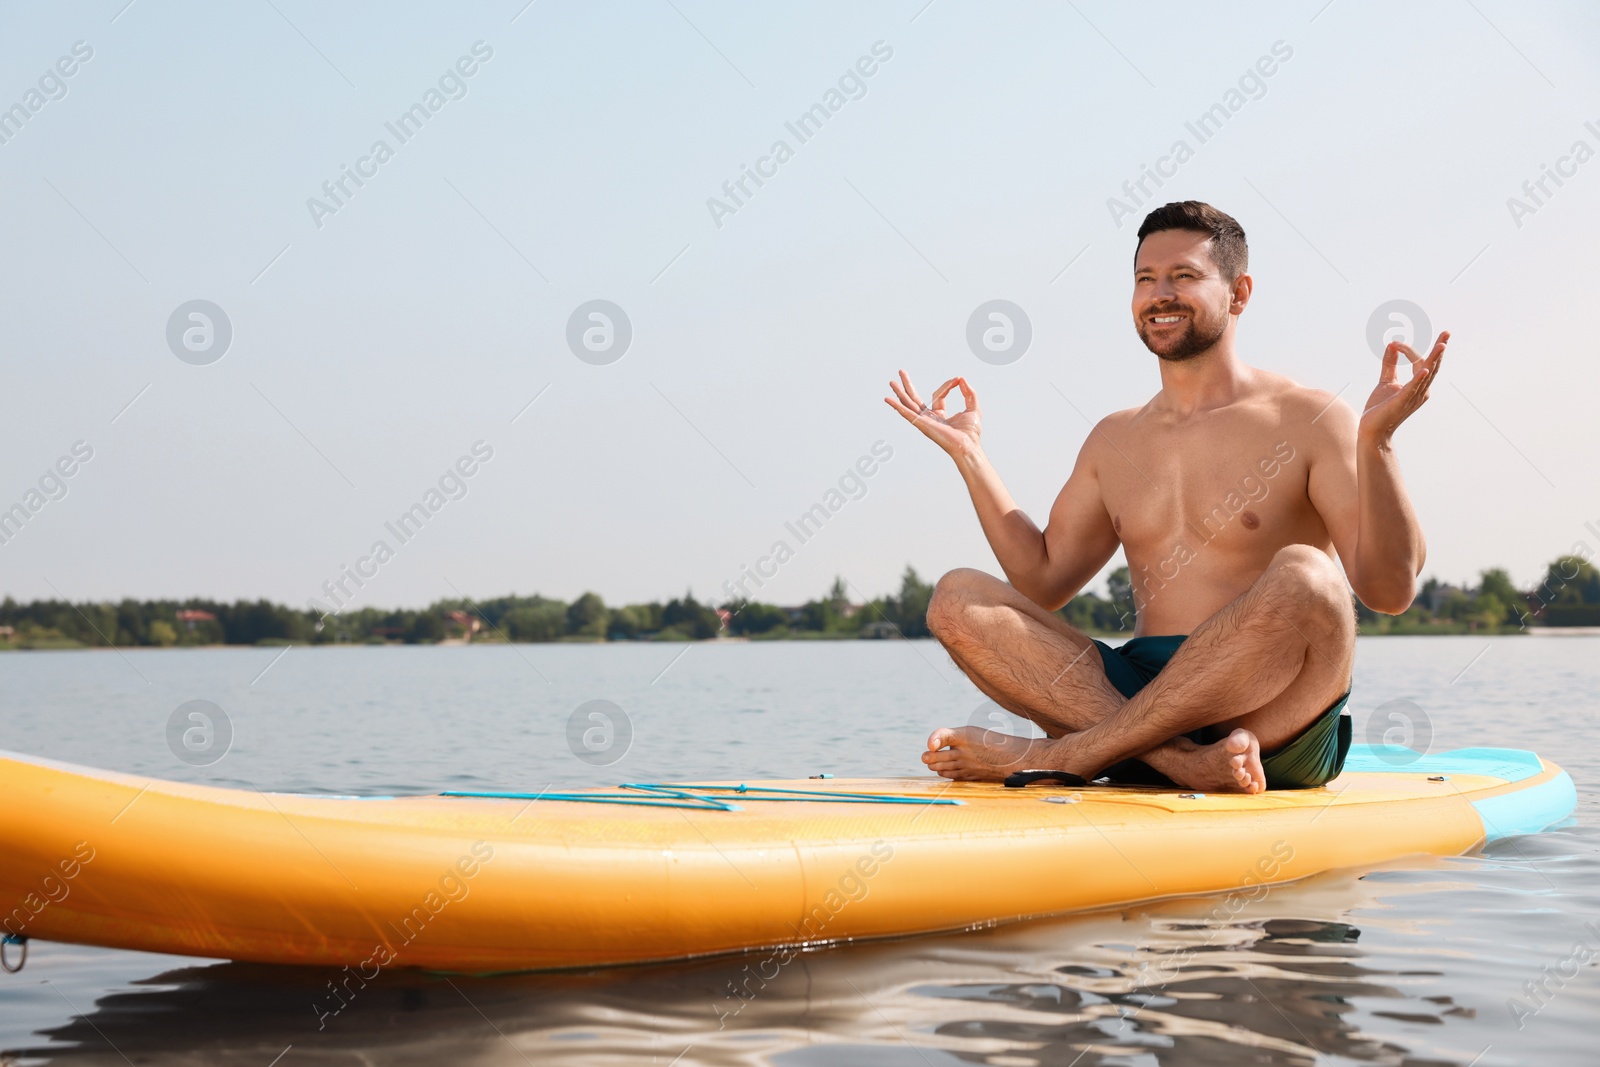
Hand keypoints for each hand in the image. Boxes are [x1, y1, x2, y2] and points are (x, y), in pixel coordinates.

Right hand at [885, 370, 981, 456]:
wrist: (968, 446)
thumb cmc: (971, 434)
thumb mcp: (973, 408)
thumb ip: (969, 393)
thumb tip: (962, 379)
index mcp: (939, 415)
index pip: (938, 394)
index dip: (948, 385)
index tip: (958, 380)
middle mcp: (929, 418)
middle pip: (914, 398)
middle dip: (908, 385)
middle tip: (901, 372)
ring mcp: (924, 421)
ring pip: (908, 404)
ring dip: (899, 392)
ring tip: (891, 382)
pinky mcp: (921, 424)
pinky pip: (907, 414)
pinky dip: (897, 406)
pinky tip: (888, 400)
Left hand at [1361, 330, 1446, 444]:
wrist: (1372, 429)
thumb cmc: (1381, 408)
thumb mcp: (1386, 381)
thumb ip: (1390, 363)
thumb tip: (1391, 344)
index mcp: (1418, 385)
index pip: (1420, 362)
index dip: (1408, 350)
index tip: (1395, 344)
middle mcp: (1421, 391)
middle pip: (1433, 366)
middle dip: (1439, 350)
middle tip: (1446, 333)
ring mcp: (1413, 397)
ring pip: (1427, 375)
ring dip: (1433, 359)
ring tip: (1441, 345)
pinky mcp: (1401, 402)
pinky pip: (1412, 389)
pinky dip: (1419, 379)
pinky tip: (1425, 369)